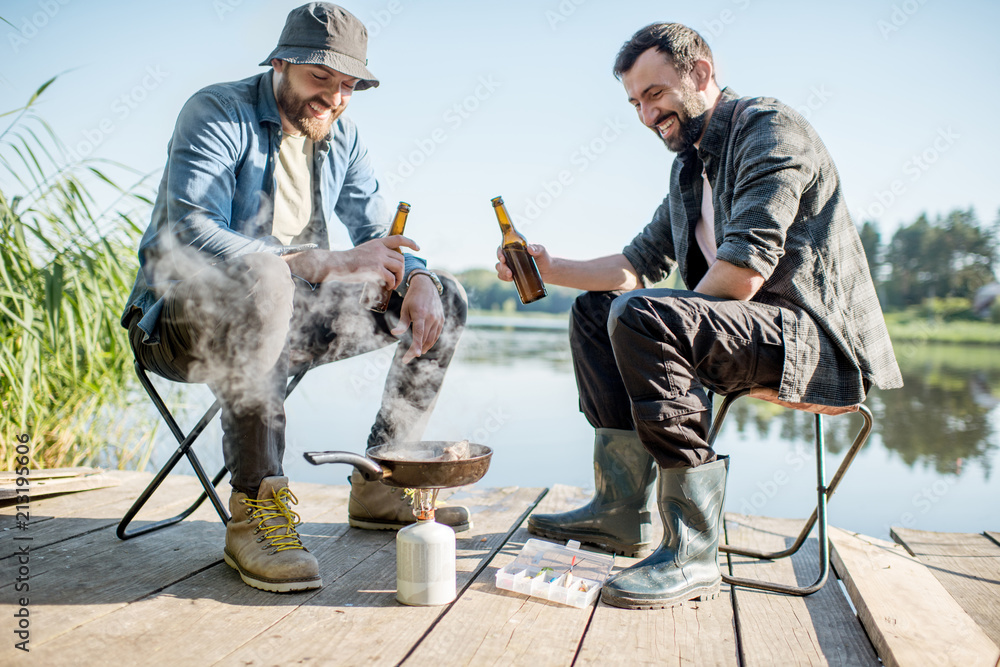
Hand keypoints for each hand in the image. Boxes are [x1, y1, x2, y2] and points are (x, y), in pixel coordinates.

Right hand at [282, 236, 418, 283]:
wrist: (336, 264)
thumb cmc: (348, 262)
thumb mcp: (364, 252)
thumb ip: (376, 256)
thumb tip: (384, 269)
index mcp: (377, 243)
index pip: (398, 238)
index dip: (410, 242)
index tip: (418, 247)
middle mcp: (380, 248)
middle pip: (401, 258)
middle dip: (402, 270)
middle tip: (396, 280)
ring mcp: (379, 258)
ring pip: (399, 267)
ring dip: (398, 278)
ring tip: (393, 284)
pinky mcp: (376, 268)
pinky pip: (391, 277)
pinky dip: (392, 284)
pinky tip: (387, 287)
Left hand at [392, 274, 443, 363]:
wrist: (427, 286)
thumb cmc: (412, 298)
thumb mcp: (405, 309)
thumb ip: (402, 323)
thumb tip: (394, 334)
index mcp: (420, 314)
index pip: (419, 333)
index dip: (417, 344)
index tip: (415, 354)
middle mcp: (431, 317)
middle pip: (424, 339)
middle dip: (416, 350)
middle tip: (407, 358)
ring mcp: (438, 319)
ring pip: (431, 338)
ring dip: (424, 347)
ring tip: (415, 354)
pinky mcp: (441, 320)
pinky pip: (436, 334)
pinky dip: (431, 342)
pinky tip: (424, 346)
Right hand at [495, 243, 550, 281]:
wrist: (548, 270)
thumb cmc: (544, 258)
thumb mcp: (542, 251)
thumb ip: (537, 249)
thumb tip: (529, 249)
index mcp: (515, 249)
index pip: (502, 249)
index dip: (499, 253)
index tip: (503, 259)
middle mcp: (511, 257)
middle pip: (500, 261)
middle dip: (502, 267)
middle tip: (509, 272)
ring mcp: (512, 266)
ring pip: (500, 269)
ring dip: (502, 273)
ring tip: (511, 277)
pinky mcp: (514, 274)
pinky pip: (503, 276)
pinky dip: (504, 278)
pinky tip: (510, 279)